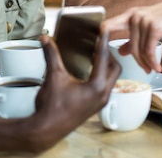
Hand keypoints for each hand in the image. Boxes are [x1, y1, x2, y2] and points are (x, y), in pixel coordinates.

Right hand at [28, 32, 119, 151]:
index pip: (103, 58)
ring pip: (111, 79)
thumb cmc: (52, 109)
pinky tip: (89, 72)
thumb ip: (51, 55)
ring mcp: (100, 102)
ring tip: (96, 55)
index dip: (102, 41)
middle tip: (100, 44)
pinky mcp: (94, 106)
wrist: (46, 130)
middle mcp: (102, 95)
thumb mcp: (53, 76)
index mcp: (97, 87)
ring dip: (106, 66)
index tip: (104, 31)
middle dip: (108, 54)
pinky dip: (101, 76)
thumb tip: (47, 41)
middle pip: (115, 68)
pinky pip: (105, 87)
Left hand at [103, 0, 161, 73]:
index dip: (101, 39)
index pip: (107, 25)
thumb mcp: (149, 26)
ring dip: (146, 63)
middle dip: (136, 61)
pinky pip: (149, 51)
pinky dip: (153, 62)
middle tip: (144, 69)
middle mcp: (134, 15)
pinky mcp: (154, 28)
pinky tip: (158, 68)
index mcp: (130, 13)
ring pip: (139, 50)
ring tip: (152, 69)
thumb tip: (121, 51)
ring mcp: (143, 21)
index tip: (100, 53)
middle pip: (129, 46)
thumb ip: (134, 37)